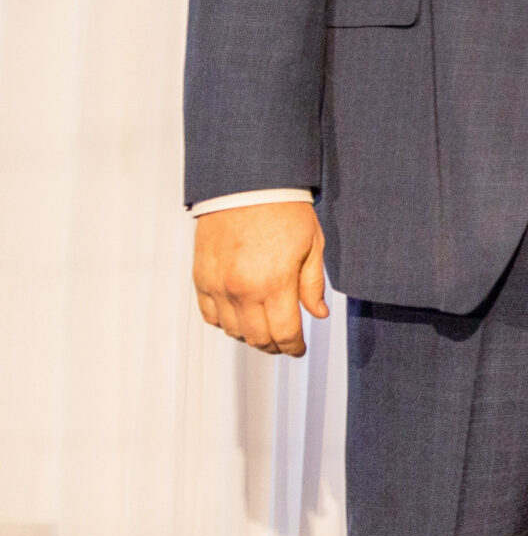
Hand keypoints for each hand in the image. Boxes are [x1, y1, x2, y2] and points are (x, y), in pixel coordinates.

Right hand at [193, 201, 328, 357]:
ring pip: (233, 331)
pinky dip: (225, 322)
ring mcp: (218, 286)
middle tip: (284, 343)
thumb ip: (313, 285)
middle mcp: (242, 291)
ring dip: (250, 336)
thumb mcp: (313, 245)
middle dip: (274, 346)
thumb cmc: (284, 211)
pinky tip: (239, 316)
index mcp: (274, 284)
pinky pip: (210, 315)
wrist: (248, 186)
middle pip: (257, 338)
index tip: (299, 350)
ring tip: (264, 329)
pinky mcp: (201, 278)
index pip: (284, 334)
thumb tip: (318, 315)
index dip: (294, 348)